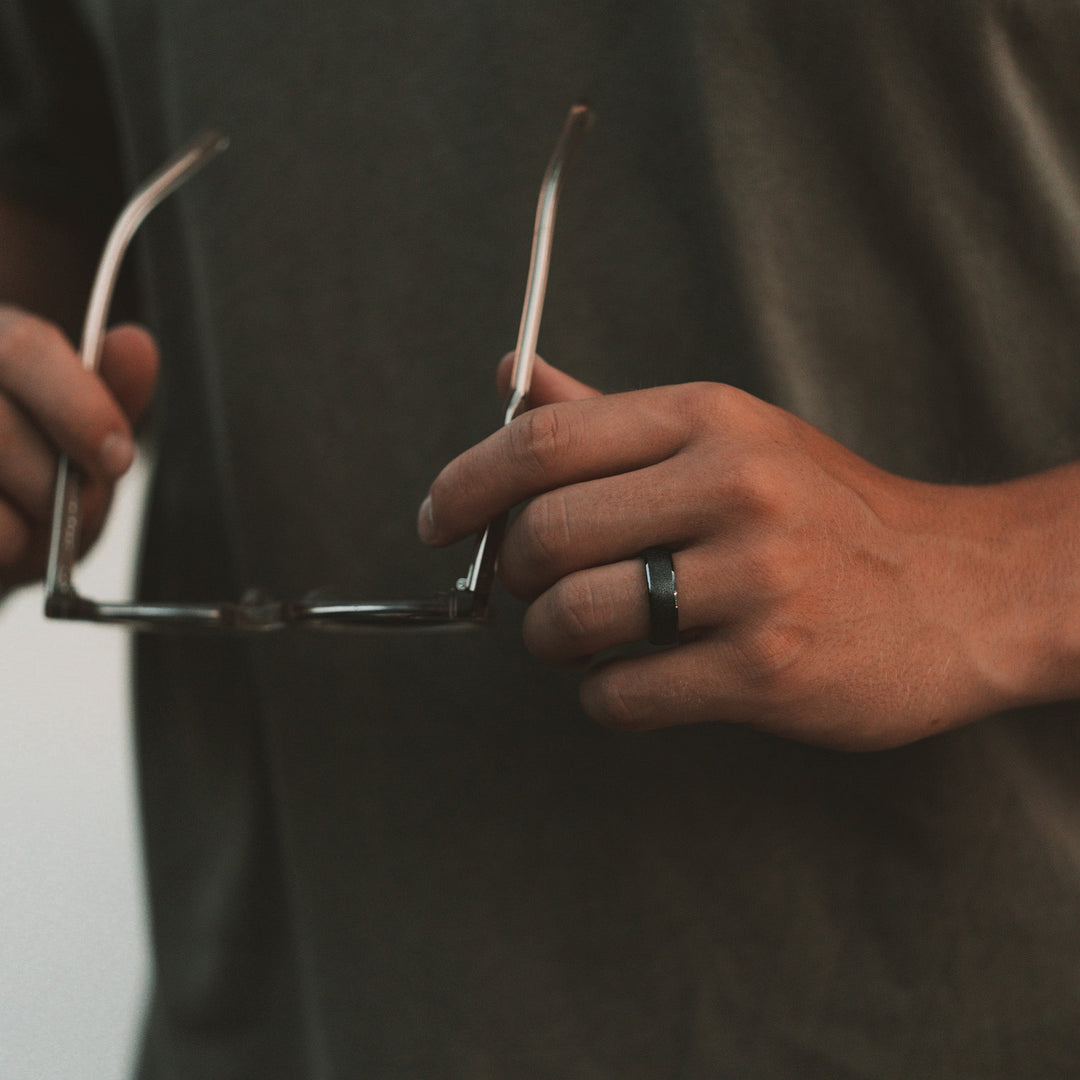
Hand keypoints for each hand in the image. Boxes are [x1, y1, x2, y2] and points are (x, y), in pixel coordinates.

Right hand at [0, 305, 157, 593]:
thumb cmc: (31, 487)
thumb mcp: (80, 444)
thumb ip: (109, 395)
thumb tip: (137, 343)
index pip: (25, 347)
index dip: (81, 408)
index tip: (118, 460)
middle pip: (0, 424)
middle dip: (51, 482)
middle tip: (67, 508)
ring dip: (21, 522)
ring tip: (25, 527)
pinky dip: (0, 544)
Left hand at [420, 357, 1079, 749]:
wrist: (956, 589)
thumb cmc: (822, 510)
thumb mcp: (727, 436)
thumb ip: (609, 415)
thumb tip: (509, 379)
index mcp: (708, 419)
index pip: (544, 442)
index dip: (466, 484)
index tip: (438, 521)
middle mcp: (732, 488)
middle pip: (545, 533)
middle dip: (511, 572)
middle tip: (527, 586)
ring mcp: (755, 582)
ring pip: (574, 617)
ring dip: (549, 639)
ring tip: (576, 636)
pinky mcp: (767, 669)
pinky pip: (623, 694)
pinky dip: (602, 695)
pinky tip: (630, 679)